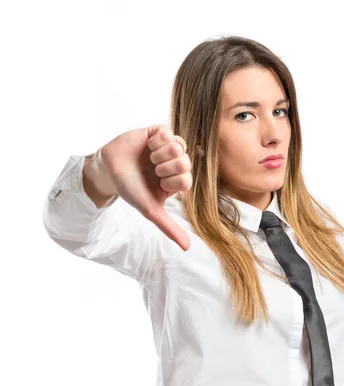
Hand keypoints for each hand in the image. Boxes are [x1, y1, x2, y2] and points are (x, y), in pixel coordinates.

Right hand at [97, 124, 191, 250]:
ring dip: (160, 155)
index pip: (188, 179)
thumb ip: (169, 227)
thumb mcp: (150, 210)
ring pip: (178, 146)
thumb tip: (187, 248)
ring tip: (150, 159)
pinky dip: (156, 141)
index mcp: (177, 181)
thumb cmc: (131, 190)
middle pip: (185, 162)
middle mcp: (175, 164)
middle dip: (166, 168)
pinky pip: (167, 132)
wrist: (109, 171)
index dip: (172, 181)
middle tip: (154, 170)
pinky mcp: (158, 132)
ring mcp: (168, 147)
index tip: (159, 183)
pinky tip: (148, 146)